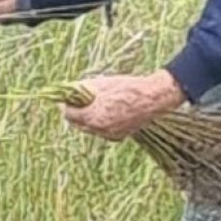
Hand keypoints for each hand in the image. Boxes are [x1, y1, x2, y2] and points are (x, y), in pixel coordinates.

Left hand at [63, 70, 185, 140]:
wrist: (153, 98)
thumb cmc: (127, 87)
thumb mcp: (102, 84)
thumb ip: (83, 89)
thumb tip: (69, 90)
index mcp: (94, 117)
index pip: (70, 114)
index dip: (67, 105)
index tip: (66, 99)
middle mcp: (100, 130)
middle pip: (78, 124)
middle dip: (76, 113)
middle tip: (77, 102)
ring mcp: (110, 135)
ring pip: (90, 129)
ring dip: (88, 119)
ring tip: (93, 105)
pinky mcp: (119, 137)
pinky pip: (103, 131)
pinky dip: (100, 123)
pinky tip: (106, 112)